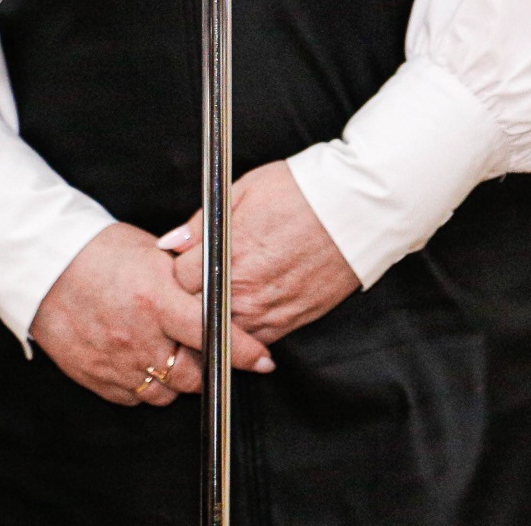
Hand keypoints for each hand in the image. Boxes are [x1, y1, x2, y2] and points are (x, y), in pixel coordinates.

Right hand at [31, 223, 273, 405]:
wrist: (44, 266)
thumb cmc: (102, 252)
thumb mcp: (155, 254)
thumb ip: (188, 280)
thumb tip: (223, 291)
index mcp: (156, 300)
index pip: (212, 333)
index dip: (243, 351)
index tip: (263, 360)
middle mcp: (137, 336)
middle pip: (192, 374)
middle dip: (211, 368)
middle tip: (215, 355)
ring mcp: (114, 361)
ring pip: (165, 392)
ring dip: (178, 379)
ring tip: (176, 355)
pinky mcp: (94, 376)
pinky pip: (134, 397)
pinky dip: (147, 386)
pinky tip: (146, 363)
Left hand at [165, 161, 359, 345]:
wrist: (360, 205)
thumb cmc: (304, 189)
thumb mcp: (244, 190)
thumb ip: (201, 222)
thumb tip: (170, 243)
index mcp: (226, 252)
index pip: (178, 278)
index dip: (181, 268)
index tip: (190, 261)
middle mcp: (242, 288)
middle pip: (194, 310)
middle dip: (192, 297)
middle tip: (203, 281)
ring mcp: (267, 308)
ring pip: (221, 332)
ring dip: (217, 319)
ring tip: (226, 299)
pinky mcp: (292, 320)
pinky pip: (255, 341)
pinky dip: (246, 334)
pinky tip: (250, 314)